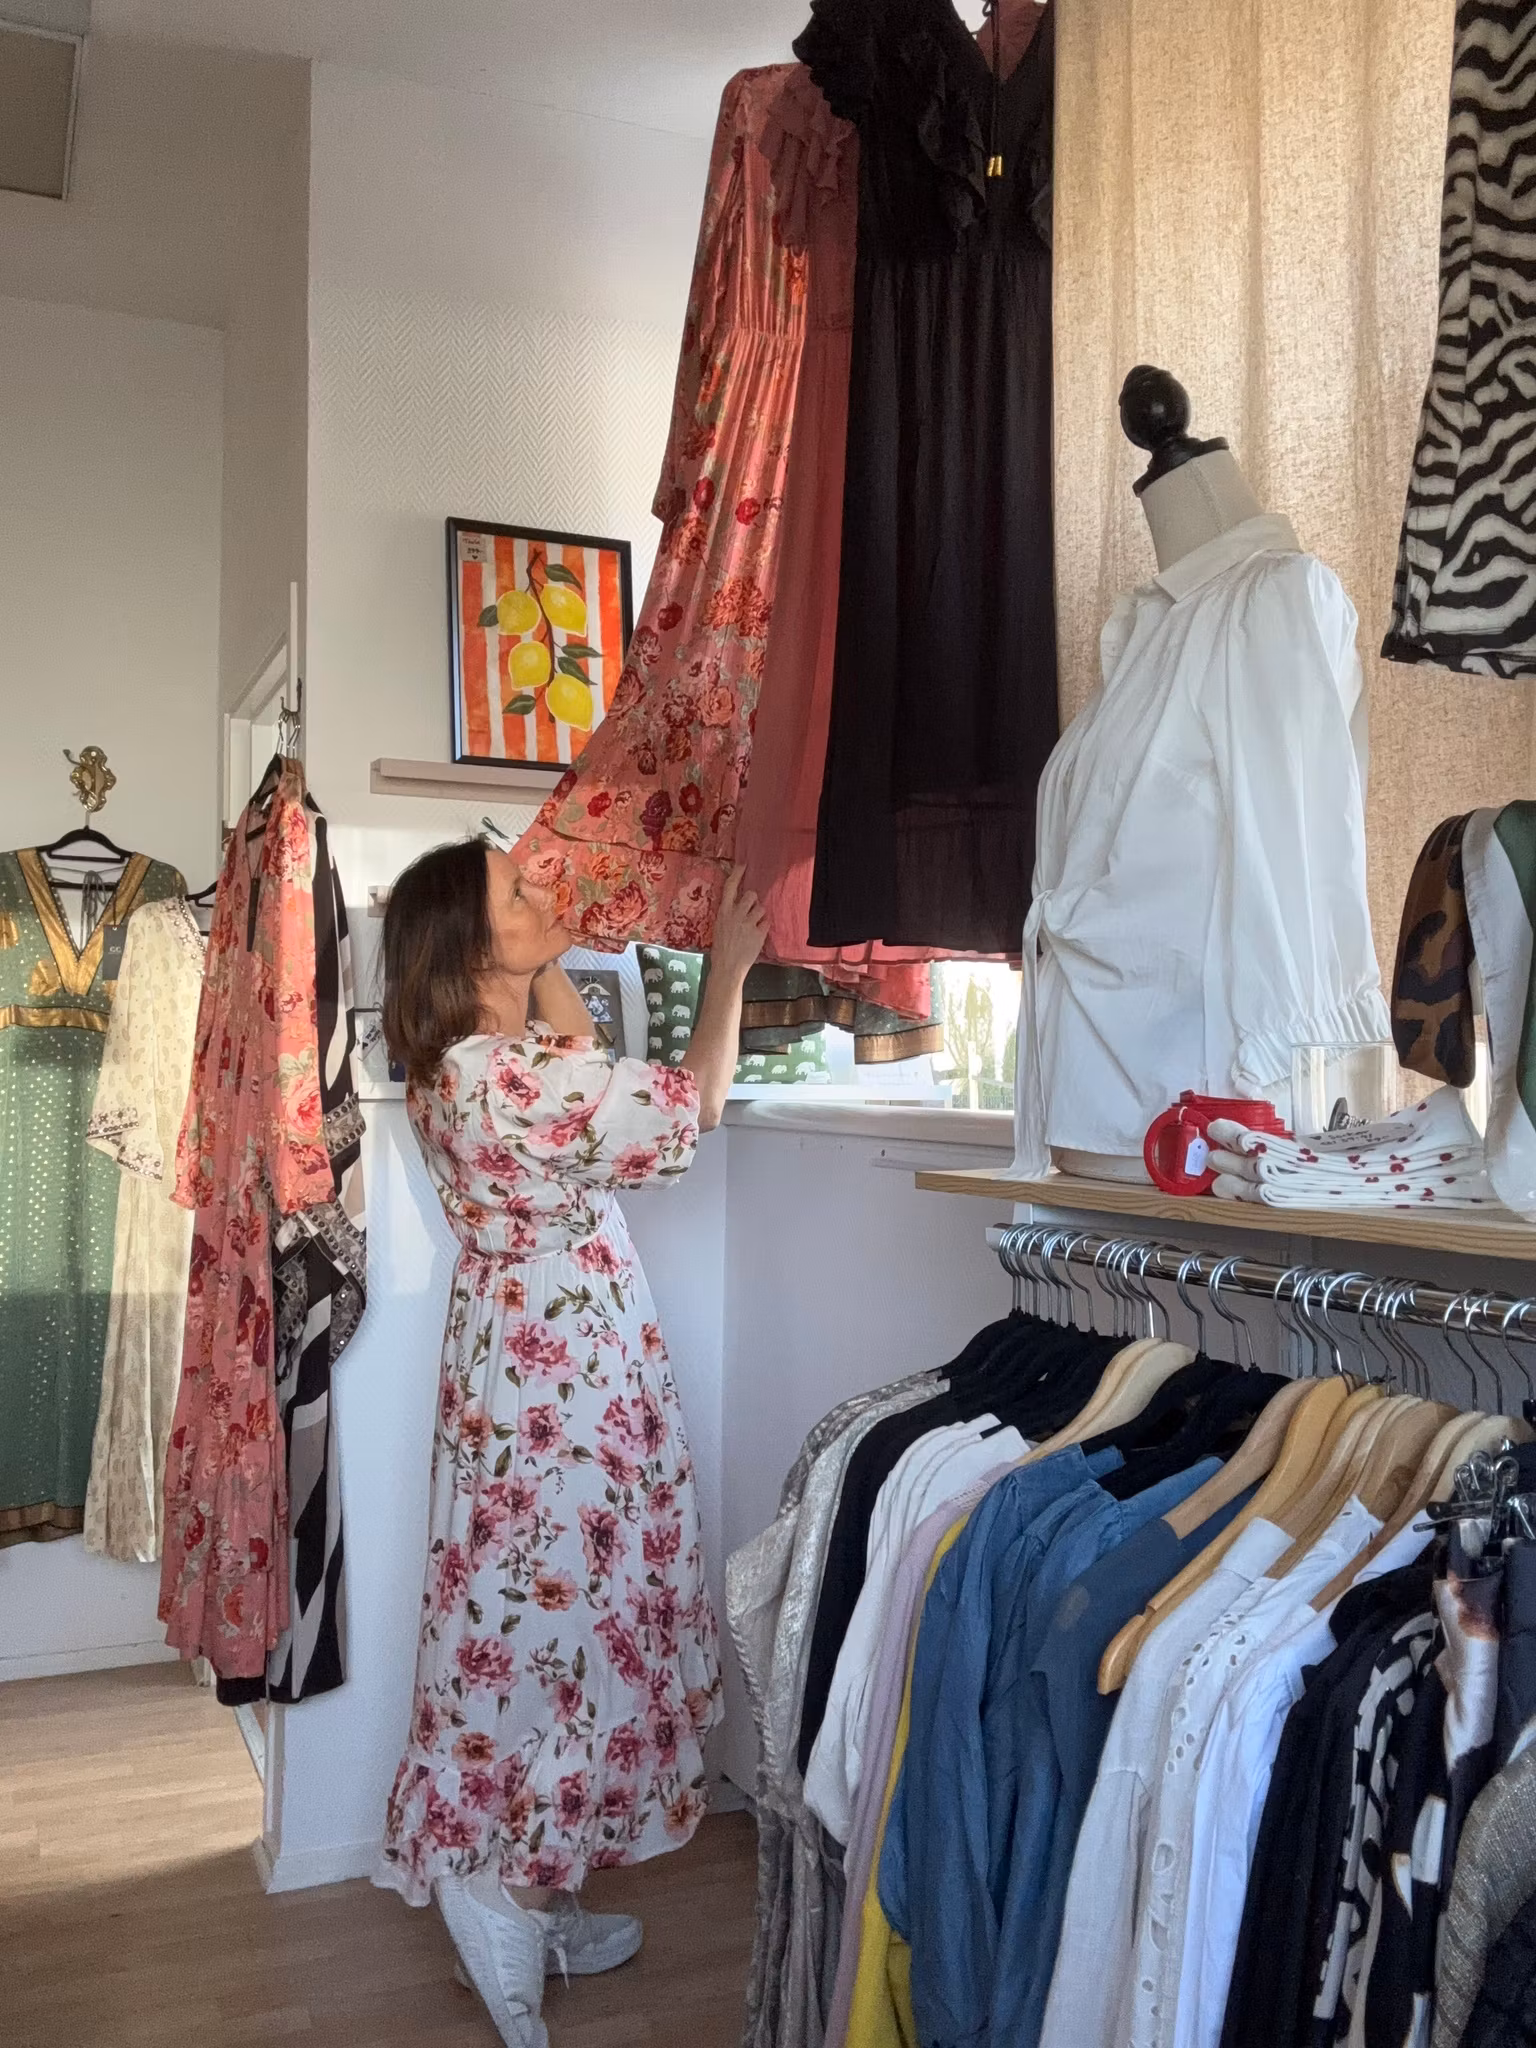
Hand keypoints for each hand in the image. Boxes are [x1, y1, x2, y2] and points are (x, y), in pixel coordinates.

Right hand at [710, 865, 767, 985]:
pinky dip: (763, 927)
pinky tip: (757, 935)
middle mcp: (735, 914)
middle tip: (751, 909)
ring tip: (753, 925)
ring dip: (759, 915)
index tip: (743, 865)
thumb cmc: (721, 949)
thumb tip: (738, 905)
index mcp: (723, 912)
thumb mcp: (719, 927)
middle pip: (751, 895)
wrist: (727, 967)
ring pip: (761, 908)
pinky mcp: (758, 933)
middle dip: (753, 900)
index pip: (730, 887)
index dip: (737, 874)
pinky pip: (766, 922)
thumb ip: (728, 915)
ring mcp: (748, 923)